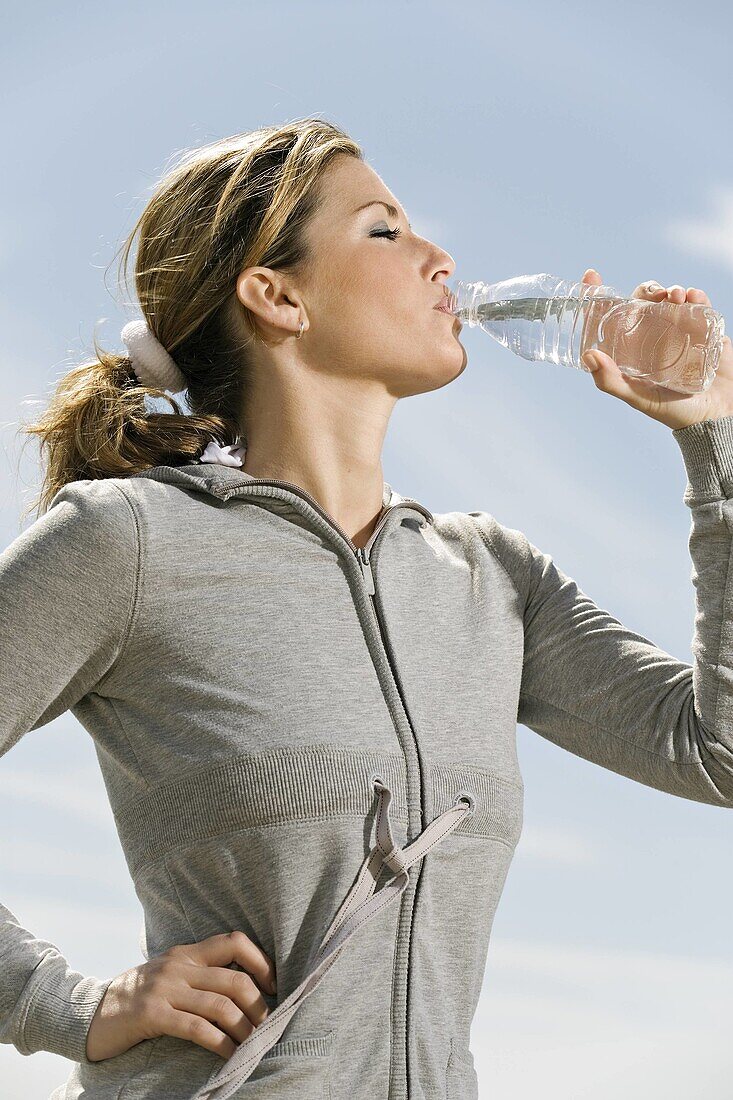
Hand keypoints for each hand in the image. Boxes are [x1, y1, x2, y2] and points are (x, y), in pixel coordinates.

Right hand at [85, 931, 277, 1062]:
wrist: (90, 1013)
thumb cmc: (138, 998)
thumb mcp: (170, 975)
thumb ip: (199, 974)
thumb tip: (244, 987)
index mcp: (187, 953)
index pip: (235, 941)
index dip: (261, 960)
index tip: (274, 984)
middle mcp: (179, 966)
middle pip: (235, 980)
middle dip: (258, 1006)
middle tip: (268, 1026)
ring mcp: (165, 989)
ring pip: (220, 1006)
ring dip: (244, 1029)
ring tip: (253, 1045)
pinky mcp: (153, 1015)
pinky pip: (197, 1028)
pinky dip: (220, 1043)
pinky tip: (230, 1054)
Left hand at [579, 268, 732, 429]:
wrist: (716, 417)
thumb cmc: (673, 411)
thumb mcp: (638, 398)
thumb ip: (612, 381)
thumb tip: (589, 355)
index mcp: (631, 349)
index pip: (611, 316)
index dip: (598, 294)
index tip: (590, 275)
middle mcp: (652, 336)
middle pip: (643, 300)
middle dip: (646, 289)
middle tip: (651, 294)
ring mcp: (678, 330)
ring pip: (670, 298)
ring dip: (671, 289)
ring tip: (675, 296)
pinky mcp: (703, 329)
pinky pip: (698, 304)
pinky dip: (695, 295)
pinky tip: (693, 297)